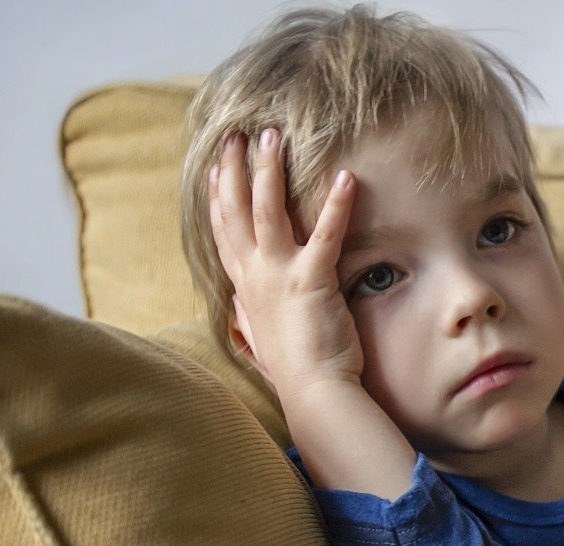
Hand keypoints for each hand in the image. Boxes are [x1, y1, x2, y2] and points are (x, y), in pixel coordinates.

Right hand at [206, 127, 362, 393]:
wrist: (313, 393)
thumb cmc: (294, 370)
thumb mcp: (261, 339)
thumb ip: (249, 318)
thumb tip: (239, 312)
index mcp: (245, 287)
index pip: (224, 232)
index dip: (219, 196)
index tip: (218, 166)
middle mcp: (255, 276)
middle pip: (237, 211)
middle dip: (235, 168)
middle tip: (236, 133)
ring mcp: (279, 276)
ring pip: (268, 210)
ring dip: (269, 169)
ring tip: (273, 135)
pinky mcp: (312, 281)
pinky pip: (324, 234)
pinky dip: (335, 204)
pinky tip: (345, 176)